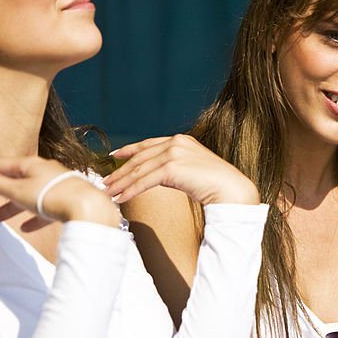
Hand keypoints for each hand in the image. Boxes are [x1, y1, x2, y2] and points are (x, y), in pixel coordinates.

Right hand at [0, 157, 119, 227]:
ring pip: (30, 195)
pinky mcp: (67, 201)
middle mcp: (45, 171)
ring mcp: (57, 185)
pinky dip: (34, 216)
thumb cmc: (53, 196)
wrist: (89, 208)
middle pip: (16, 180)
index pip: (1, 164)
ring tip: (0, 219)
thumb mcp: (18, 190)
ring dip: (14, 206)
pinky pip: (46, 208)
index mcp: (32, 165)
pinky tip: (28, 228)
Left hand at [104, 135, 259, 205]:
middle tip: (106, 181)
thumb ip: (176, 166)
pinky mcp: (171, 168)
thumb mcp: (193, 169)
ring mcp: (174, 153)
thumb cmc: (216, 185)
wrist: (231, 190)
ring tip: (108, 192)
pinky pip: (144, 181)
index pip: (148, 144)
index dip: (129, 150)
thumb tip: (160, 175)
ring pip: (139, 169)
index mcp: (181, 140)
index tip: (115, 156)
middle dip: (120, 170)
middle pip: (140, 157)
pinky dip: (130, 191)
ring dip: (121, 182)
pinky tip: (121, 198)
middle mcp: (176, 143)